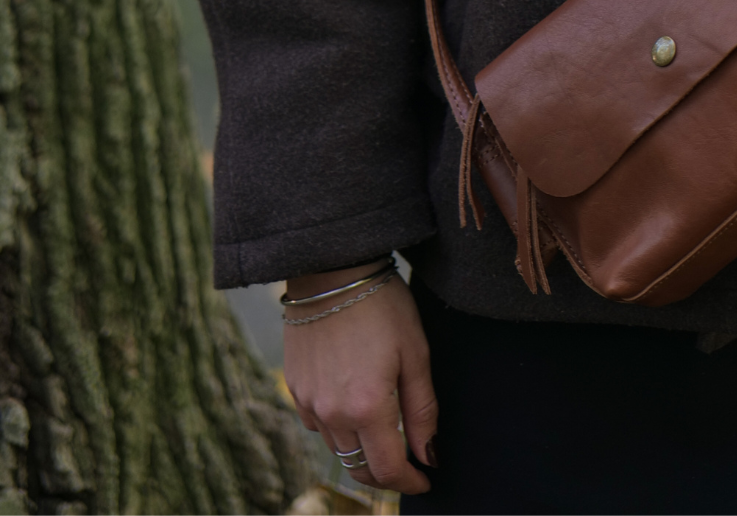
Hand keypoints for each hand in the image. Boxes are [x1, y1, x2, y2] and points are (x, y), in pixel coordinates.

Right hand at [283, 262, 436, 496]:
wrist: (332, 269)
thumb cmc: (383, 305)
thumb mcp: (416, 353)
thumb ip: (423, 411)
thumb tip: (430, 456)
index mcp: (367, 407)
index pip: (389, 469)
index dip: (411, 481)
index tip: (427, 479)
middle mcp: (332, 414)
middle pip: (360, 467)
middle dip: (386, 474)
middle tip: (408, 464)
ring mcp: (309, 402)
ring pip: (339, 448)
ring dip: (362, 449)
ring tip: (385, 432)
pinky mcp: (294, 388)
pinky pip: (318, 425)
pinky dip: (339, 427)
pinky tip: (353, 406)